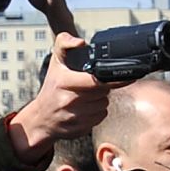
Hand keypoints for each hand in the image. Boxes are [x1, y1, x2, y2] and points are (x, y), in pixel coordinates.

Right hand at [6, 34, 113, 165]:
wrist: (41, 118)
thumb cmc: (52, 89)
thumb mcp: (55, 62)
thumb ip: (64, 44)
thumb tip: (80, 42)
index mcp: (65, 83)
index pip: (97, 81)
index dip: (114, 79)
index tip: (129, 76)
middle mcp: (69, 100)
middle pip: (103, 92)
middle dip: (102, 88)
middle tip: (90, 86)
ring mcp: (74, 116)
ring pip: (104, 105)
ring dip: (100, 100)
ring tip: (86, 97)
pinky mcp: (80, 128)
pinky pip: (100, 117)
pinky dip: (97, 112)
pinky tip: (86, 108)